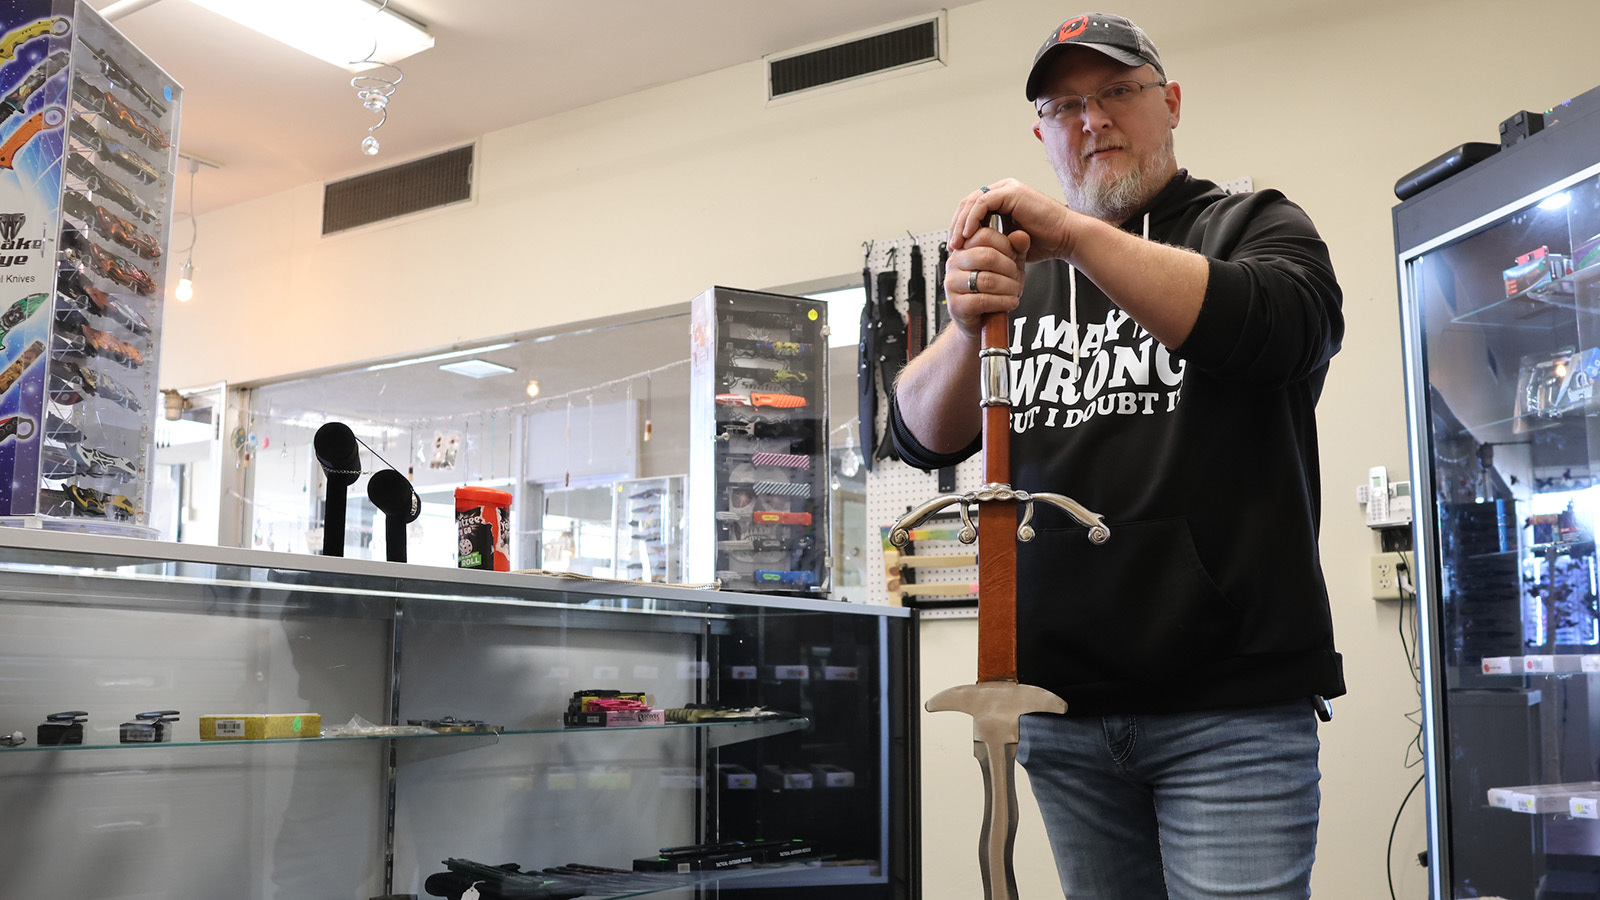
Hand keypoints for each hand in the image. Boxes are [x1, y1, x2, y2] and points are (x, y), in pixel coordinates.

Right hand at [942, 222, 1029, 338]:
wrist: (979, 322)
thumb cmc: (991, 292)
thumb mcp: (1008, 266)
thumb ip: (1016, 250)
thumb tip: (1021, 235)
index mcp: (964, 249)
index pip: (984, 235)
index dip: (1005, 245)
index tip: (1013, 256)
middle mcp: (954, 264)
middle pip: (987, 256)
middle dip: (1009, 268)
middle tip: (1016, 277)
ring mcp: (952, 284)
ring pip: (987, 280)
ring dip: (1009, 287)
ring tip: (1015, 291)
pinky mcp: (956, 305)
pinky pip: (984, 300)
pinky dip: (1004, 302)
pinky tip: (1011, 302)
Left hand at [949, 179, 1078, 261]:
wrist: (1066, 239)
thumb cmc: (1043, 243)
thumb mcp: (1009, 243)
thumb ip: (991, 240)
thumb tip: (970, 249)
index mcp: (1002, 199)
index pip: (971, 209)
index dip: (960, 227)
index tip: (955, 247)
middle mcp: (1003, 190)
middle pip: (968, 204)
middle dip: (956, 225)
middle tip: (952, 246)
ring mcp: (1007, 188)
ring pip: (972, 202)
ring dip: (961, 223)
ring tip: (958, 243)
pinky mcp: (1011, 192)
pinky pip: (983, 203)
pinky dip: (973, 219)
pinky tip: (969, 235)